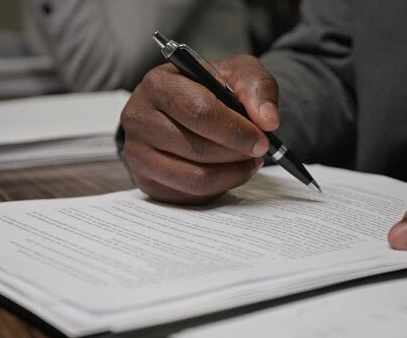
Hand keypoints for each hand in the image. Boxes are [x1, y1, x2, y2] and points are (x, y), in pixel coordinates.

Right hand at [120, 55, 279, 203]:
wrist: (181, 108)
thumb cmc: (208, 88)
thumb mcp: (236, 73)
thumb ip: (257, 88)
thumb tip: (268, 120)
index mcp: (158, 85)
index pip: (198, 112)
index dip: (235, 130)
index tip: (262, 141)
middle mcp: (139, 119)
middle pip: (197, 149)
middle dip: (236, 154)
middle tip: (258, 152)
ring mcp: (138, 153)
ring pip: (195, 178)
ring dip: (231, 175)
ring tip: (248, 162)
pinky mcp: (145, 180)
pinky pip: (189, 195)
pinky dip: (218, 187)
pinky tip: (228, 171)